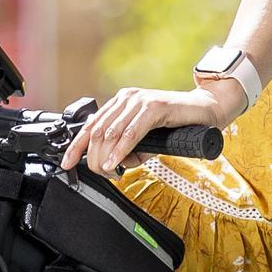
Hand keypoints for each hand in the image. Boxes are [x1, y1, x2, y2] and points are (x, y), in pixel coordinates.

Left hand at [59, 81, 245, 175]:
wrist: (204, 112)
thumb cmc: (174, 126)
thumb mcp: (144, 142)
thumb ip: (127, 151)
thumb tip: (112, 166)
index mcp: (119, 103)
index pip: (91, 125)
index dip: (76, 146)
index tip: (66, 164)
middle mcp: (126, 98)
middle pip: (98, 130)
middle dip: (93, 156)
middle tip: (100, 173)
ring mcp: (139, 100)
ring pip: (112, 131)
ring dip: (106, 155)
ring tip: (107, 170)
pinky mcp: (154, 106)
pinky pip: (132, 130)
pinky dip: (122, 148)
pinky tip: (116, 161)